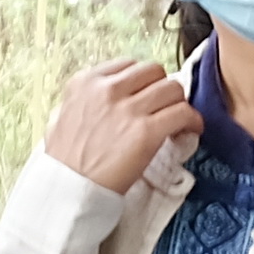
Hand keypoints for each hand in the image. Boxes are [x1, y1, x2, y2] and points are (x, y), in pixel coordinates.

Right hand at [40, 59, 202, 193]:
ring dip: (178, 103)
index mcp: (86, 82)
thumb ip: (79, 102)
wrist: (70, 189)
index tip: (145, 96)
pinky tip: (190, 130)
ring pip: (172, 88)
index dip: (142, 81)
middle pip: (154, 71)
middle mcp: (107, 89)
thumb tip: (94, 98)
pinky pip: (183, 112)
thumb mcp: (60, 118)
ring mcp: (128, 109)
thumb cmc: (64, 161)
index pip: (128, 65)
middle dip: (162, 88)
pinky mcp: (147, 131)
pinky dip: (192, 121)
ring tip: (178, 121)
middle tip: (163, 108)